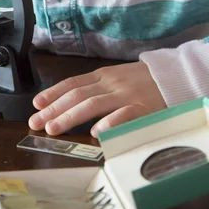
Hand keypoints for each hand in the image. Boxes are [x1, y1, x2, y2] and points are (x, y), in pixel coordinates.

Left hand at [28, 61, 165, 137]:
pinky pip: (124, 115)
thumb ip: (93, 88)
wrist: (172, 76)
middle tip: (37, 123)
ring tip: (54, 128)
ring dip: (71, 116)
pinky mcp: (143, 108)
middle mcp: (111, 84)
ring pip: (94, 104)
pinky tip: (96, 132)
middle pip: (77, 95)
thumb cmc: (140, 81)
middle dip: (54, 109)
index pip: (72, 84)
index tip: (36, 105)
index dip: (52, 94)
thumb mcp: (114, 79)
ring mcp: (126, 95)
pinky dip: (109, 123)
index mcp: (102, 76)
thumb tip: (64, 101)